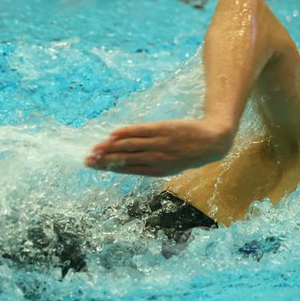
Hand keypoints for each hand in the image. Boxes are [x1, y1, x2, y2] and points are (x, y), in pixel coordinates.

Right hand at [85, 118, 234, 176]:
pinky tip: (113, 134)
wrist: (212, 141)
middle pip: (125, 159)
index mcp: (158, 171)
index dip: (109, 167)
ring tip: (95, 148)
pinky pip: (141, 131)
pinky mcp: (163, 129)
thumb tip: (127, 163)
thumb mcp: (171, 165)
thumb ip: (150, 164)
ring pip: (130, 146)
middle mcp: (157, 159)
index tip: (93, 166)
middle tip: (87, 159)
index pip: (128, 169)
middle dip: (105, 159)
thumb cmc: (189, 154)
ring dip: (110, 147)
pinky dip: (126, 133)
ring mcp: (160, 144)